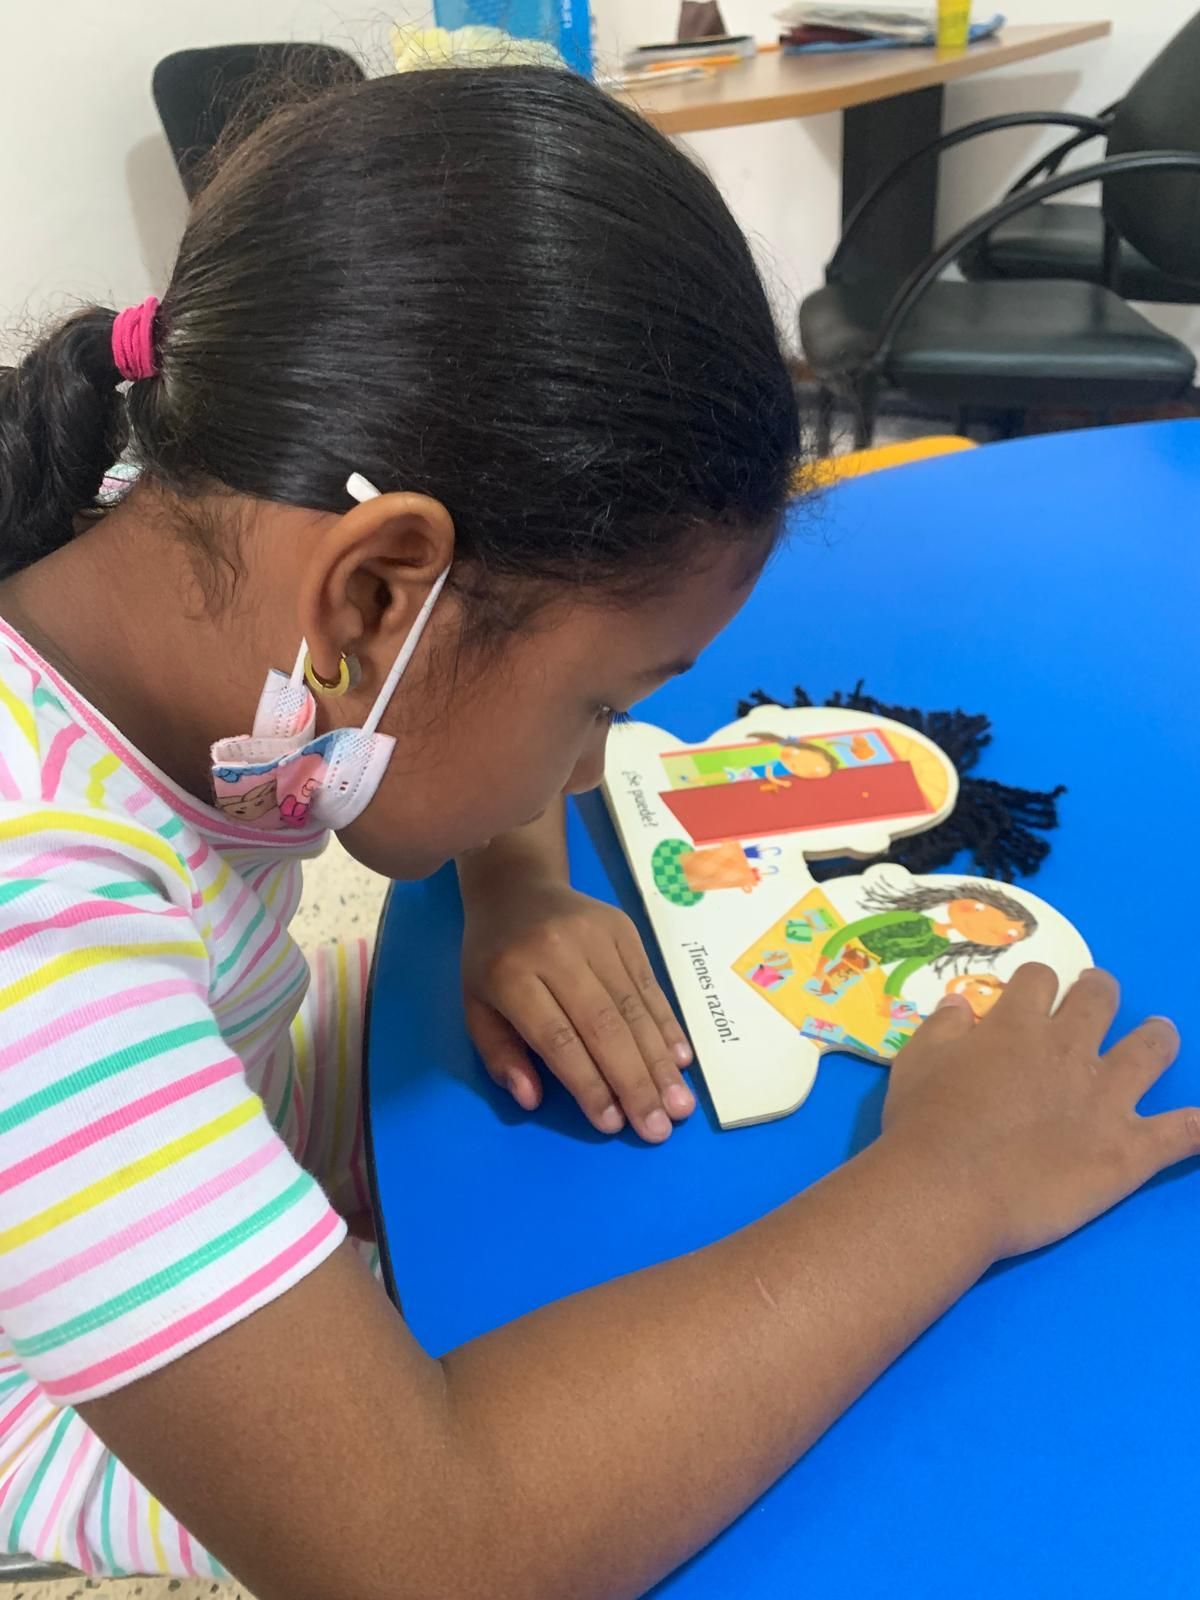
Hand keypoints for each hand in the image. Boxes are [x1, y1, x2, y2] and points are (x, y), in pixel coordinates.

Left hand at [461, 880, 694, 1141]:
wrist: (517, 887)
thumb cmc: (493, 958)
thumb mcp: (476, 1006)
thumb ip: (500, 1055)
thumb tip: (531, 1099)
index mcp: (511, 974)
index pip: (557, 1037)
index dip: (588, 1082)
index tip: (612, 1124)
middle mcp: (557, 952)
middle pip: (604, 1025)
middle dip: (634, 1082)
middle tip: (658, 1128)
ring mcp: (596, 936)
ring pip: (634, 1008)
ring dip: (659, 1062)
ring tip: (679, 1106)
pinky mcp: (624, 930)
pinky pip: (649, 986)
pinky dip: (666, 1027)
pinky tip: (680, 1062)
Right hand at [881, 964, 1197, 1258]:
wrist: (950, 1187)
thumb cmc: (924, 1124)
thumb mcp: (916, 1061)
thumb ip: (943, 1028)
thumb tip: (959, 1004)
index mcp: (1017, 1025)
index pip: (1039, 980)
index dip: (1037, 983)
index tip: (1033, 992)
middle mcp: (1069, 1050)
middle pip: (1099, 1000)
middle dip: (1100, 991)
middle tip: (1099, 994)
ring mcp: (1106, 1098)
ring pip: (1150, 1050)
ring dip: (1158, 1037)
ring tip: (1161, 1034)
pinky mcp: (1129, 1149)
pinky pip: (1182, 1132)